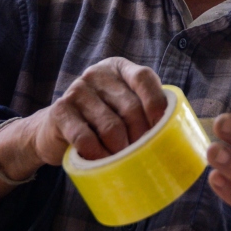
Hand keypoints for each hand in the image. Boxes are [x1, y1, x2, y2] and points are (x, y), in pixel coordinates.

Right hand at [27, 57, 166, 165]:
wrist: (55, 129)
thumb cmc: (100, 120)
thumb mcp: (122, 106)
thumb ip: (144, 109)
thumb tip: (175, 132)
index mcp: (119, 68)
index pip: (143, 77)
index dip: (156, 102)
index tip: (163, 127)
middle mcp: (97, 74)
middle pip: (130, 107)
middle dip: (140, 137)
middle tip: (142, 155)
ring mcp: (77, 90)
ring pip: (110, 126)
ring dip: (120, 150)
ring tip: (123, 161)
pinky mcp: (60, 111)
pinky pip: (85, 138)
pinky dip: (98, 155)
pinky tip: (102, 161)